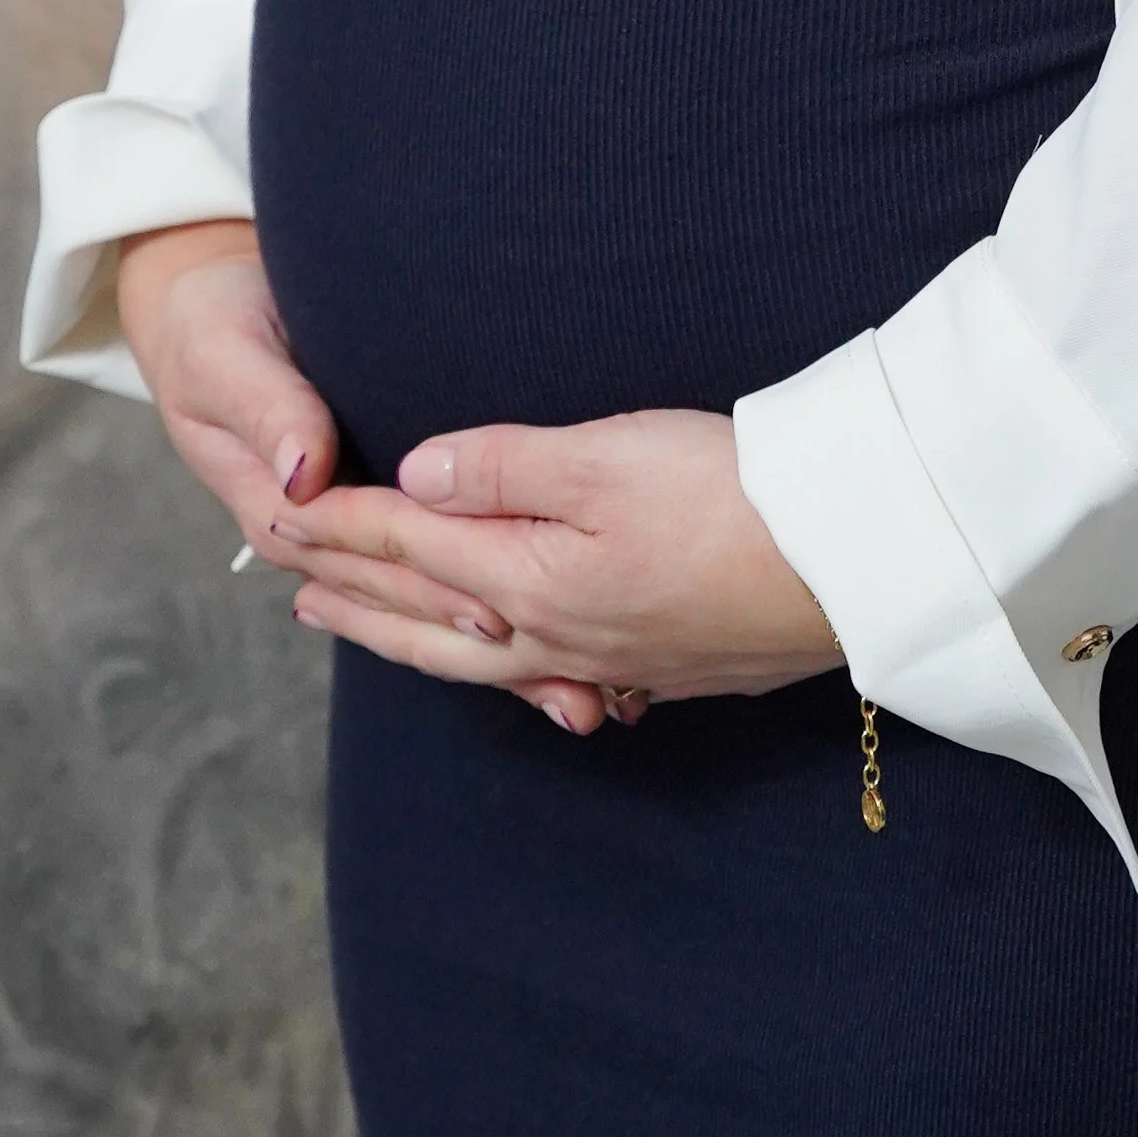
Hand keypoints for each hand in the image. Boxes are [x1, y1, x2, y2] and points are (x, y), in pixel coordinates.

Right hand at [114, 222, 593, 726]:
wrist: (210, 307)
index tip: (492, 607)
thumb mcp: (227, 360)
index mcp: (282, 513)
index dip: (431, 588)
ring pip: (429, 603)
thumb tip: (305, 473)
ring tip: (581, 695)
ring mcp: (350, 534)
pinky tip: (559, 643)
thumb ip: (269, 411)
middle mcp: (320, 540)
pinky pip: (442, 567)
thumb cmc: (216, 327)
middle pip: (408, 602)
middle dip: (483, 637)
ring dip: (503, 653)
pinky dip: (499, 600)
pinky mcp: (381, 511)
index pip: (363, 569)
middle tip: (564, 675)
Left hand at [266, 408, 846, 734]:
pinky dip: (492, 667)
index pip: (410, 547)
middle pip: (427, 618)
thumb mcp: (607, 457)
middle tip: (289, 581)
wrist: (858, 561)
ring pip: (477, 657)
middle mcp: (557, 636)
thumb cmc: (735, 495)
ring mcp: (611, 662)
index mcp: (531, 579)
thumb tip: (414, 478)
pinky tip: (503, 662)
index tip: (280, 512)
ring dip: (407, 635)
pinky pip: (543, 678)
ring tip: (360, 622)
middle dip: (353, 593)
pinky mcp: (664, 667)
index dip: (340, 526)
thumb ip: (501, 467)